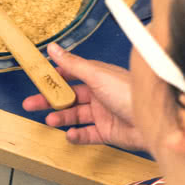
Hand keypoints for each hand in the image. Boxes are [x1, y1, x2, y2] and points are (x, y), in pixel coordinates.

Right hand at [22, 44, 144, 149]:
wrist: (154, 122)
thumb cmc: (130, 93)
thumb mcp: (97, 75)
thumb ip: (72, 64)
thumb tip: (53, 48)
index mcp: (99, 77)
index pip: (72, 75)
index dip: (55, 77)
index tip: (39, 79)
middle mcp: (100, 95)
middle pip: (70, 97)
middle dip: (50, 100)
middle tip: (31, 104)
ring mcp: (104, 114)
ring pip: (76, 116)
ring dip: (61, 118)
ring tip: (50, 120)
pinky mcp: (108, 133)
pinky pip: (88, 134)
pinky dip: (77, 136)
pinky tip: (70, 135)